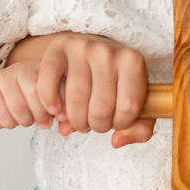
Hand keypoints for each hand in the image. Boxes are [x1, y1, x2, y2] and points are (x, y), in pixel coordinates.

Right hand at [0, 33, 155, 147]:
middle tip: (94, 123)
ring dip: (75, 120)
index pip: (128, 107)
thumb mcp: (137, 102)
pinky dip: (49, 99)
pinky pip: (49, 77)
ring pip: (76, 99)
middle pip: (100, 108)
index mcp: (132, 62)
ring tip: (78, 120)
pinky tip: (54, 110)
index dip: (120, 123)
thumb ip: (140, 129)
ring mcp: (81, 48)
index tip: (116, 121)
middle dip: (97, 126)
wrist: (93, 52)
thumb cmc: (115, 81)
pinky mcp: (58, 49)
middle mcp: (107, 52)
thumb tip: (116, 141)